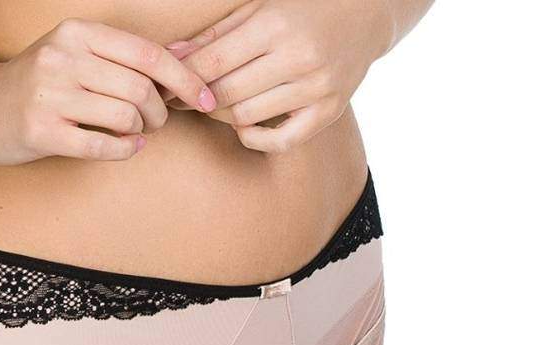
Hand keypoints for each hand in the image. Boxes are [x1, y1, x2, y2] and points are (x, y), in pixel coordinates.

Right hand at [0, 17, 216, 163]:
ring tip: (135, 133)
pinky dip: (124, 150)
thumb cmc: (38, 85)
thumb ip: (126, 58)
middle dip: (160, 112)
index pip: (149, 55)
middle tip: (154, 122)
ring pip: (125, 117)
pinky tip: (125, 147)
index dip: (186, 79)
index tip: (206, 99)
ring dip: (142, 132)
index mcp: (78, 33)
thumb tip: (189, 54)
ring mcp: (49, 94)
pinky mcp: (41, 131)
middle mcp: (63, 57)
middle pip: (142, 89)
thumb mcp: (77, 57)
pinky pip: (103, 145)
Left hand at [158, 0, 393, 151]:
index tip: (169, 86)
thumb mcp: (259, 9)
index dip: (184, 79)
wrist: (366, 15)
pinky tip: (246, 125)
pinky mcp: (329, 111)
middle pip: (227, 94)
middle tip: (186, 100)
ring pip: (247, 117)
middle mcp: (299, 57)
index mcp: (276, 25)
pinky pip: (280, 141)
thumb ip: (216, 34)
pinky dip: (254, 138)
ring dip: (223, 116)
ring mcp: (316, 88)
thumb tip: (173, 56)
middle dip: (199, 100)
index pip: (214, 63)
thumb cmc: (302, 9)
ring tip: (216, 105)